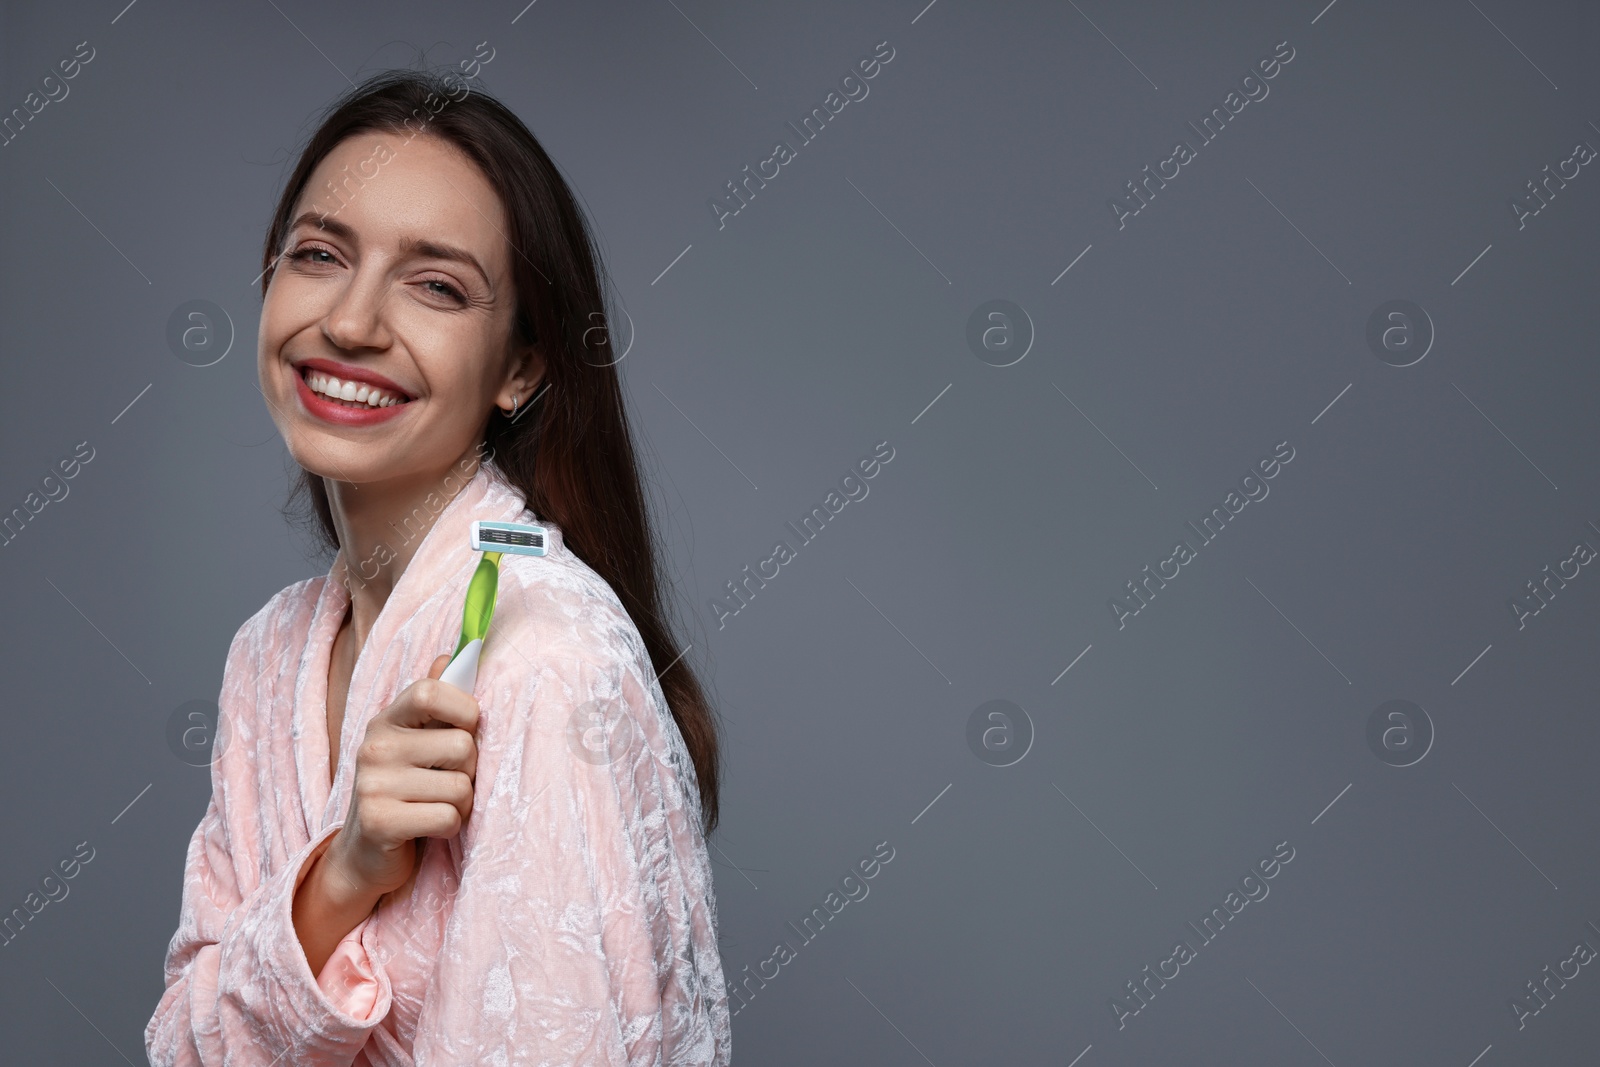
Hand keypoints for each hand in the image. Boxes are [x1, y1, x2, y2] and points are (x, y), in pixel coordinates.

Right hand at [322, 653, 479, 901]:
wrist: (364, 853)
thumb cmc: (404, 787)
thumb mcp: (414, 740)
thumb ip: (435, 699)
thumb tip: (454, 655)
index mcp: (387, 719)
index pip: (433, 691)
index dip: (465, 711)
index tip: (465, 730)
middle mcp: (374, 746)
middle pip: (463, 745)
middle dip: (469, 770)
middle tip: (447, 781)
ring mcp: (373, 784)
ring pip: (461, 786)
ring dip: (461, 803)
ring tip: (437, 805)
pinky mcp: (379, 822)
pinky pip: (448, 817)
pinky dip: (450, 827)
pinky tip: (429, 826)